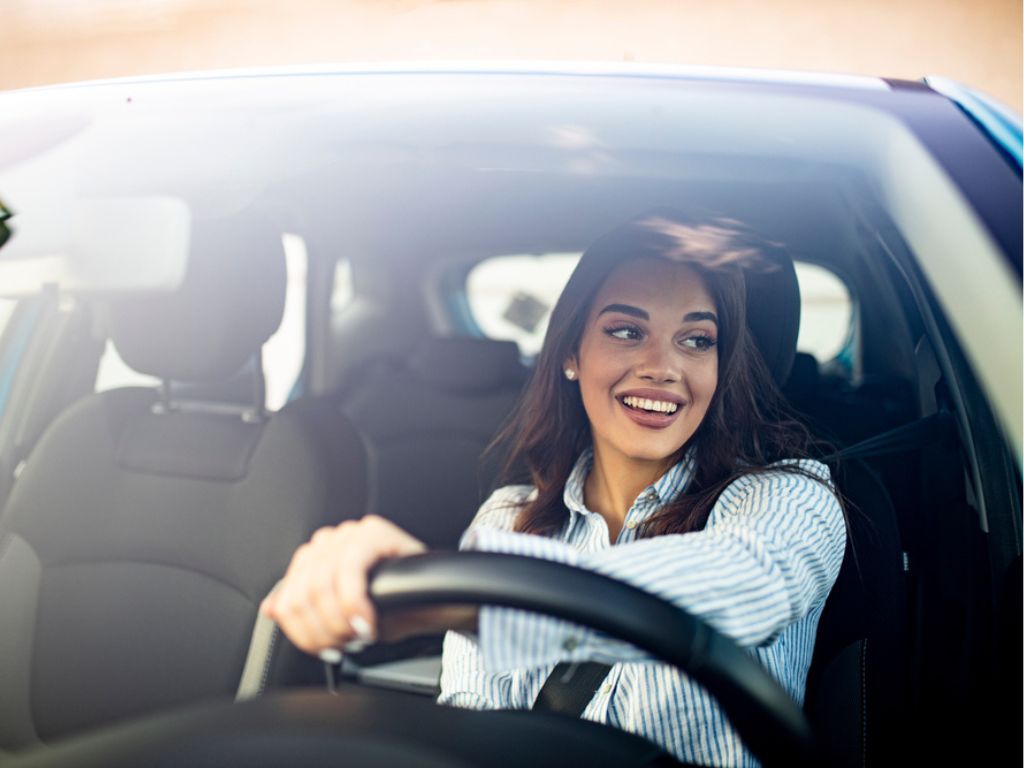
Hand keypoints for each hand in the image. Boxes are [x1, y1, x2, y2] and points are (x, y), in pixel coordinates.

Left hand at [260, 515, 425, 655]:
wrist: (435, 601)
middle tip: (345, 647)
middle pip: (301, 595)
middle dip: (323, 631)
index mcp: (314, 558)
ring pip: (321, 586)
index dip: (303, 632)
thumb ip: (305, 609)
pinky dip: (355, 605)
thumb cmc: (391, 607)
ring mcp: (350, 533)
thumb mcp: (340, 616)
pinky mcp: (373, 532)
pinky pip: (350, 571)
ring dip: (339, 623)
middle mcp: (328, 541)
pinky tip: (368, 623)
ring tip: (359, 636)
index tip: (325, 650)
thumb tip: (271, 609)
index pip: (287, 598)